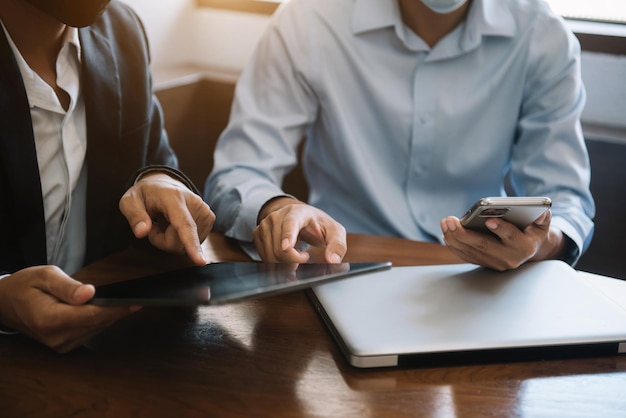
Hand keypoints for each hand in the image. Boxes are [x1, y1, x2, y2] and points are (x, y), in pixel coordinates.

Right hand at [0, 266, 138, 352]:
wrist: (5, 304)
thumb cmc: (25, 286)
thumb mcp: (44, 276)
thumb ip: (67, 286)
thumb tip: (89, 293)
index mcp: (50, 319)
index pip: (91, 316)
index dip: (115, 309)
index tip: (135, 302)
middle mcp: (56, 337)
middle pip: (97, 323)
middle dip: (116, 311)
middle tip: (134, 298)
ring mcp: (60, 344)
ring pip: (96, 329)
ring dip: (109, 316)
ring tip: (121, 302)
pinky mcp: (64, 346)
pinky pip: (89, 333)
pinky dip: (99, 321)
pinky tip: (105, 310)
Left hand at [119, 173, 214, 265]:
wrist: (164, 184)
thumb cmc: (147, 194)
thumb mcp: (130, 201)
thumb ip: (134, 215)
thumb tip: (142, 232)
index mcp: (174, 198)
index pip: (184, 224)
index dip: (191, 244)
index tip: (200, 261)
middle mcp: (195, 203)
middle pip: (179, 242)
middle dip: (162, 240)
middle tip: (153, 225)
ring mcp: (205, 211)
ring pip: (186, 245)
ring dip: (172, 240)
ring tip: (166, 223)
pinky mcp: (210, 218)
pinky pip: (194, 242)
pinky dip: (182, 239)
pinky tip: (176, 225)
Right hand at [253, 198, 346, 262]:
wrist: (302, 218)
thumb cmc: (318, 225)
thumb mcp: (334, 232)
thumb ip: (337, 245)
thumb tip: (333, 259)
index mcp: (297, 212)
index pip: (290, 224)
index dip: (288, 236)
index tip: (287, 246)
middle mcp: (277, 216)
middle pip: (280, 248)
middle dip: (294, 260)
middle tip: (305, 256)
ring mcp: (265, 224)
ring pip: (271, 255)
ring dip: (285, 262)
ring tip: (296, 253)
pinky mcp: (257, 234)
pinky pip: (264, 257)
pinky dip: (275, 261)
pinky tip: (285, 254)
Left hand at [440, 210, 564, 269]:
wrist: (527, 250)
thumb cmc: (531, 231)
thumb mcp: (541, 224)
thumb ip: (542, 217)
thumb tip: (542, 211)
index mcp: (524, 247)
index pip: (512, 238)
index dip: (501, 229)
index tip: (489, 220)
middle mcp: (508, 258)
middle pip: (483, 246)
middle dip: (465, 233)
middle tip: (451, 220)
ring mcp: (494, 263)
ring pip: (470, 251)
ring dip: (454, 237)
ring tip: (445, 222)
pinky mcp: (483, 263)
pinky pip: (465, 255)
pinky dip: (454, 244)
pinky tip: (446, 232)